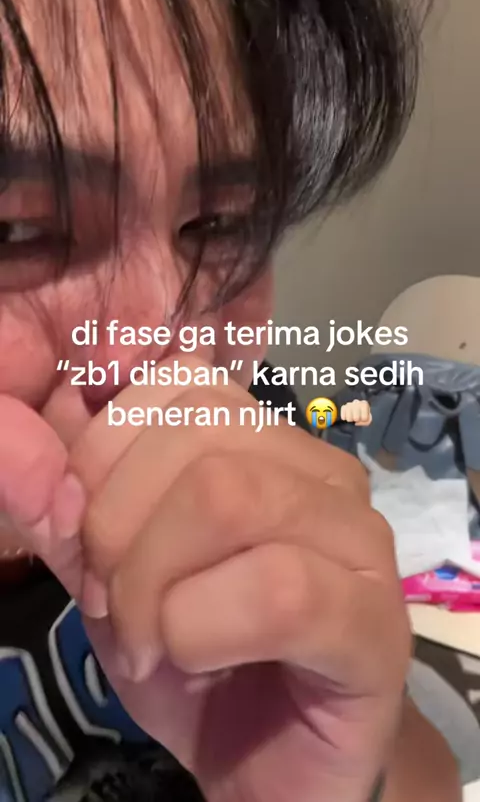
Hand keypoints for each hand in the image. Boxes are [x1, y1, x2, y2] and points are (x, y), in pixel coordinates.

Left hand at [1, 364, 408, 801]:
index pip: (176, 385)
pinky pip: (277, 590)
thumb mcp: (113, 573)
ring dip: (150, 582)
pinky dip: (198, 630)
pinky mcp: (376, 621)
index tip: (83, 538)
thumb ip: (74, 510)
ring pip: (229, 497)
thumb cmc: (201, 656)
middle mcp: (321, 472)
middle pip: (196, 437)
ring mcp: (358, 539)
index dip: (101, 454)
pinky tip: (190, 662)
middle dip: (116, 526)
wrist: (276, 765)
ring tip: (146, 641)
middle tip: (106, 602)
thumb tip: (24, 449)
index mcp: (264, 443)